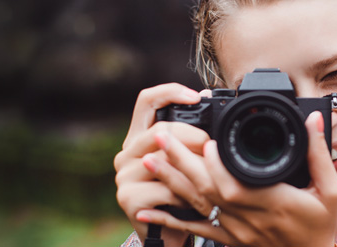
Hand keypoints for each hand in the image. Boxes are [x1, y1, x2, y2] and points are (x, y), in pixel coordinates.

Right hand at [114, 83, 210, 245]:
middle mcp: (126, 154)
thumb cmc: (178, 196)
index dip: (170, 92)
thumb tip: (207, 100)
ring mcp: (124, 177)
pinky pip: (165, 188)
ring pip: (164, 160)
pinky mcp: (129, 199)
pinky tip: (198, 201)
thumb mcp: (182, 163)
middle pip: (160, 130)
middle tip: (212, 148)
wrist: (165, 237)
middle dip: (192, 136)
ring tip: (210, 176)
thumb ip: (188, 137)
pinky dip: (187, 195)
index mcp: (138, 138)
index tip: (196, 97)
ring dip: (193, 169)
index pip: (146, 101)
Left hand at [136, 111, 336, 246]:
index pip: (235, 186)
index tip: (203, 140)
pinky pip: (194, 229)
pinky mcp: (228, 238)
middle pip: (207, 190)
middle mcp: (247, 219)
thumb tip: (311, 120)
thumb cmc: (321, 226)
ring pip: (196, 205)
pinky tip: (145, 211)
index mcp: (272, 204)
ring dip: (170, 181)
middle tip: (160, 137)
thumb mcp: (330, 191)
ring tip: (148, 160)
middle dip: (180, 162)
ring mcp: (234, 230)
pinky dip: (168, 220)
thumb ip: (318, 155)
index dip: (216, 166)